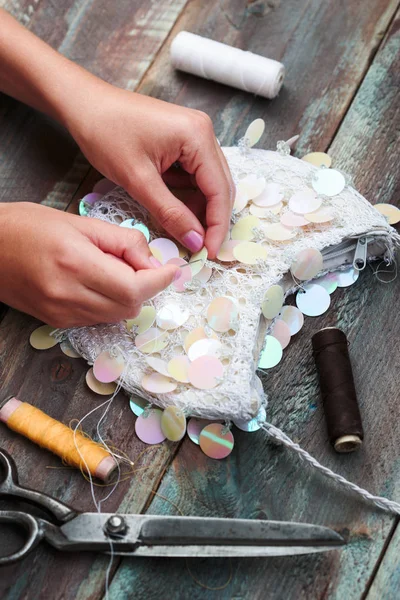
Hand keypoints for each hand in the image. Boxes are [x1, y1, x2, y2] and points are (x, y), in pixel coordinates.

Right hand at [0, 203, 177, 327]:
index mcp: (76, 264)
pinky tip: (99, 283)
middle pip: (130, 306)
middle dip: (146, 288)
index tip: (173, 270)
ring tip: (115, 270)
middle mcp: (69, 295)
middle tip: (141, 265)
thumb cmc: (28, 225)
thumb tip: (153, 260)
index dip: (160, 281)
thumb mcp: (79, 222)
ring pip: (116, 316)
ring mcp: (61, 313)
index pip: (134, 287)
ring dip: (129, 297)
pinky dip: (110, 304)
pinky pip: (98, 319)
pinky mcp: (56, 322)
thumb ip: (122, 242)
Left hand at [67, 87, 233, 257]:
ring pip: (208, 183)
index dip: (217, 225)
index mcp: (197, 136)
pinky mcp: (183, 140)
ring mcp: (194, 134)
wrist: (83, 104)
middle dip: (211, 219)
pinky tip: (177, 212)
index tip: (210, 253)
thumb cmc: (105, 133)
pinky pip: (194, 175)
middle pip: (220, 186)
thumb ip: (170, 213)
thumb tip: (195, 241)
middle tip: (201, 249)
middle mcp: (203, 132)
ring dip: (200, 209)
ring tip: (187, 233)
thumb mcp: (138, 180)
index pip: (219, 190)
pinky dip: (188, 196)